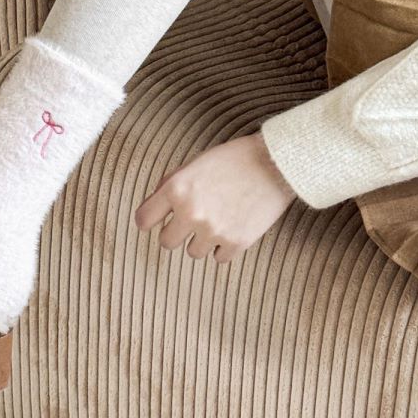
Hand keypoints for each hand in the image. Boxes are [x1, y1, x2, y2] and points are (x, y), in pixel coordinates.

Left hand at [134, 132, 295, 263]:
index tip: (154, 221)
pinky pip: (218, 258)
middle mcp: (191, 212)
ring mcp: (213, 230)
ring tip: (216, 220)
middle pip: (166, 242)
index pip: (143, 219)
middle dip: (174, 233)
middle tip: (188, 222)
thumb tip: (155, 206)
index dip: (148, 220)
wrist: (273, 164)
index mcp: (176, 188)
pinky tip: (232, 226)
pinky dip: (223, 246)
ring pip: (193, 252)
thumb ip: (171, 185)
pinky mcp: (236, 243)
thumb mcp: (193, 164)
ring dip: (201, 240)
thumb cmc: (231, 160)